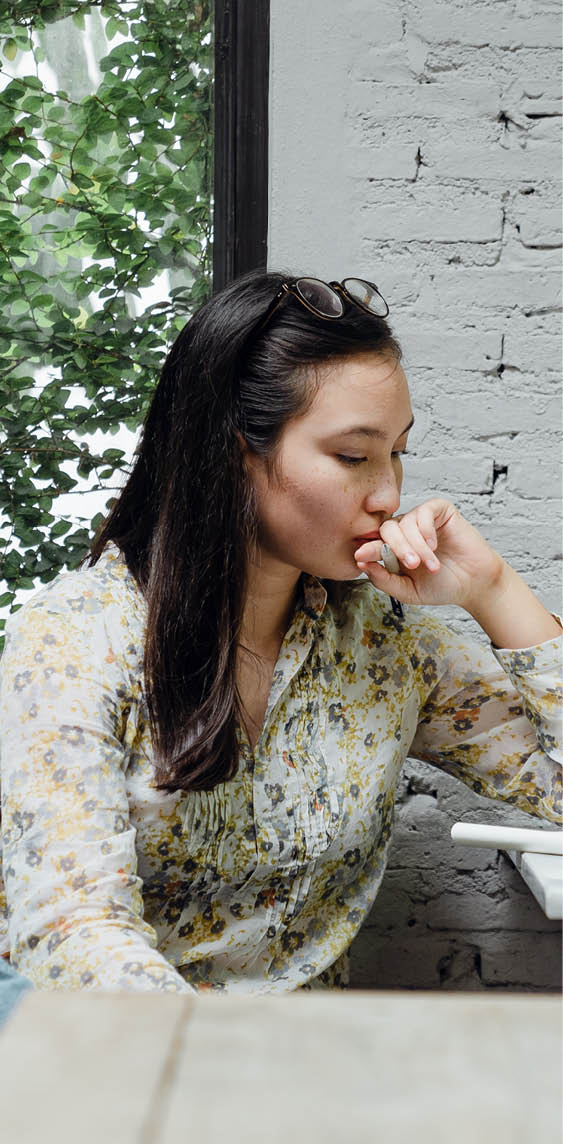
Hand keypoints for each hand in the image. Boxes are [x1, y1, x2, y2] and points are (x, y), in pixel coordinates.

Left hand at [354, 498, 503, 610]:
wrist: (474, 585)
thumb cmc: (442, 587)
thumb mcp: (407, 591)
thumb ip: (384, 580)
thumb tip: (361, 563)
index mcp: (394, 549)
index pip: (374, 543)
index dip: (367, 549)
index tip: (361, 557)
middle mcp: (405, 531)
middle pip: (387, 529)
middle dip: (396, 548)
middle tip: (412, 565)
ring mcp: (422, 520)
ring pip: (406, 523)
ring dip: (417, 546)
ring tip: (431, 564)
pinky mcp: (440, 511)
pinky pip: (424, 511)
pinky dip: (426, 529)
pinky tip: (434, 545)